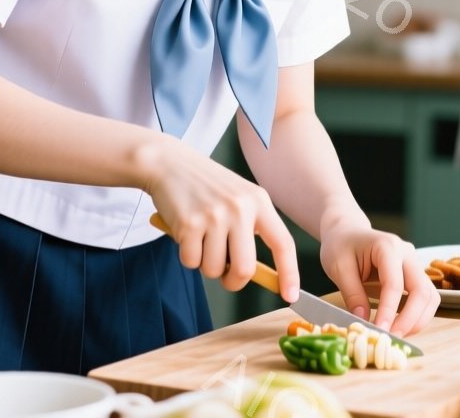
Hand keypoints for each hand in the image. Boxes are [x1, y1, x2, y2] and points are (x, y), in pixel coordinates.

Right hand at [143, 139, 299, 300]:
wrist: (169, 163)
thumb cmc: (206, 185)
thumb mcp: (239, 197)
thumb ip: (251, 228)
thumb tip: (256, 272)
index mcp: (259, 201)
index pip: (282, 243)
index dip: (289, 273)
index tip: (290, 295)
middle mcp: (240, 208)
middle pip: (245, 269)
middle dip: (233, 281)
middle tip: (224, 275)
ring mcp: (214, 216)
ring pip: (214, 269)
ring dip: (205, 264)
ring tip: (200, 240)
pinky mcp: (189, 224)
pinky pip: (191, 262)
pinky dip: (187, 255)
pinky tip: (186, 233)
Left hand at [317, 208, 439, 337]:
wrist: (347, 232)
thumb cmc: (340, 246)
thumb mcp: (338, 267)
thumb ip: (352, 293)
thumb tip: (363, 320)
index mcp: (387, 247)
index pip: (395, 284)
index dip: (389, 311)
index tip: (380, 331)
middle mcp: (407, 254)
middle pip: (422, 291)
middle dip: (410, 319)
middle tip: (392, 338)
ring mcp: (414, 264)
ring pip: (430, 297)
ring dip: (418, 320)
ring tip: (397, 336)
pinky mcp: (415, 275)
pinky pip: (425, 298)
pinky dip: (417, 316)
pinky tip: (400, 327)